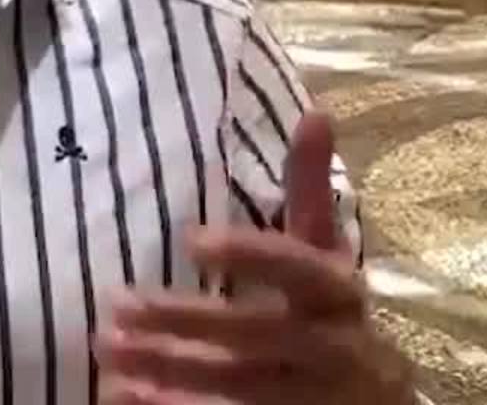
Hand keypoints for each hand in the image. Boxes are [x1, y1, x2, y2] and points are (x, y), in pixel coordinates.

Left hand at [91, 111, 416, 404]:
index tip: (190, 238)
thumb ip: (310, 193)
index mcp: (342, 297)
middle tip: (115, 305)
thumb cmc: (335, 316)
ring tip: (106, 355)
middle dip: (187, 322)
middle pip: (261, 337)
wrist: (380, 403)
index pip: (302, 270)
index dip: (251, 255)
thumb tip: (317, 111)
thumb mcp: (327, 256)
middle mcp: (338, 351)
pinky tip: (127, 399)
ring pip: (241, 388)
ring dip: (170, 374)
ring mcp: (316, 399)